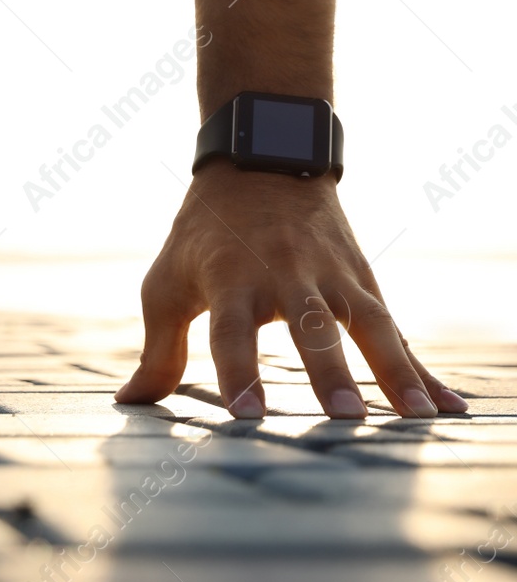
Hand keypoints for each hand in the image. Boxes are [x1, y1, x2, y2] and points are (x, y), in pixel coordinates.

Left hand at [115, 162, 466, 418]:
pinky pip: (397, 331)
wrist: (261, 163)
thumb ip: (158, 349)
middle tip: (344, 418)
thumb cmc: (203, 236)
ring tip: (419, 418)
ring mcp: (332, 277)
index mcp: (231, 279)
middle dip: (328, 372)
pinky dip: (424, 370)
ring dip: (394, 371)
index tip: (246, 416)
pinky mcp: (363, 282)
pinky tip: (450, 409)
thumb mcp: (168, 283)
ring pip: (369, 325)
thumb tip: (130, 402)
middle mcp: (286, 276)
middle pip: (310, 327)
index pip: (230, 331)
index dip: (237, 371)